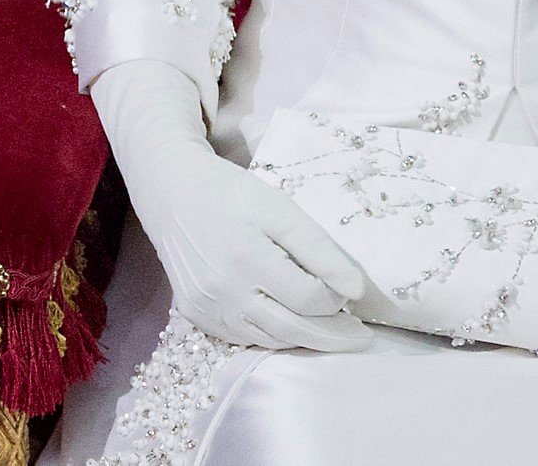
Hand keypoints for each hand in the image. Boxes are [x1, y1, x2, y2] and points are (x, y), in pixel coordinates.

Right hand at [91, 59, 370, 351]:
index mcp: (247, 260)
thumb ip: (319, 250)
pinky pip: (243, 337)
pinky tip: (295, 329)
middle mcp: (223, 293)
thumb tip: (356, 289)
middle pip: (289, 329)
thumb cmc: (236, 197)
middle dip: (330, 337)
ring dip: (303, 341)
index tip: (355, 296)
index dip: (335, 301)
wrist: (175, 197)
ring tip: (336, 335)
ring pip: (266, 339)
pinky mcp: (197, 316)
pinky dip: (274, 337)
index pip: (306, 298)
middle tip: (362, 338)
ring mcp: (207, 309)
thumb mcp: (282, 211)